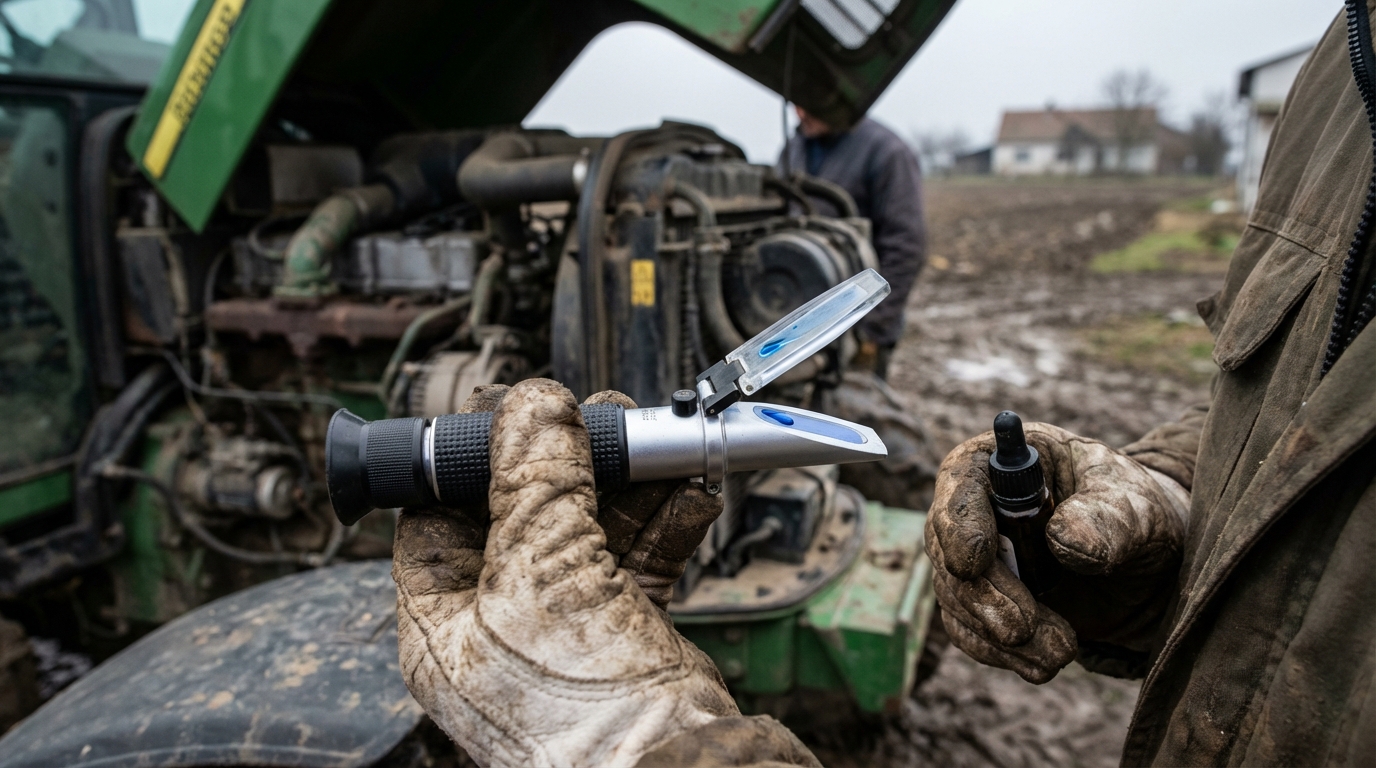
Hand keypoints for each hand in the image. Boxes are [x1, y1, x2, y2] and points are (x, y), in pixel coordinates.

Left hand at [392, 379, 734, 766]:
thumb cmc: (579, 717)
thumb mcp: (540, 578)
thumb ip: (535, 483)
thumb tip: (532, 404)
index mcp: (444, 619)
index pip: (436, 512)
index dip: (474, 458)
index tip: (515, 413)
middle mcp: (498, 620)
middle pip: (521, 510)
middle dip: (565, 459)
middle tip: (598, 417)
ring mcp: (564, 625)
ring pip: (587, 525)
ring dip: (625, 480)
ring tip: (652, 442)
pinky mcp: (623, 628)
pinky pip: (637, 556)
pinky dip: (665, 519)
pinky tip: (687, 490)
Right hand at [924, 422, 1188, 682]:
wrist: (1144, 565)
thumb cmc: (1133, 512)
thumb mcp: (1135, 505)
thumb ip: (1107, 516)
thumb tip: (1064, 537)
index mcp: (1001, 463)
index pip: (960, 481)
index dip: (960, 521)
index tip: (974, 562)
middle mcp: (974, 507)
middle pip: (948, 549)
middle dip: (984, 596)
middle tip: (1022, 630)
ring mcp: (971, 557)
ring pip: (957, 598)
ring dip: (999, 634)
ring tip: (1061, 653)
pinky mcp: (982, 602)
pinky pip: (970, 631)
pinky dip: (1002, 654)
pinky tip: (1042, 665)